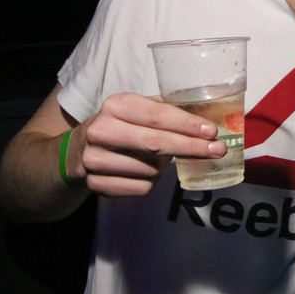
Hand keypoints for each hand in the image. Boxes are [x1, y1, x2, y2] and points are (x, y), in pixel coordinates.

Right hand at [71, 93, 223, 196]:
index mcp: (116, 105)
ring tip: (159, 158)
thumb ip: (168, 109)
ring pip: (151, 169)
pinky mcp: (96, 183)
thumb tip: (210, 113)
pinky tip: (144, 171)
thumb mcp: (138, 108)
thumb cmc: (121, 125)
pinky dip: (152, 182)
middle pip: (156, 143)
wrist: (77, 151)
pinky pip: (141, 188)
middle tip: (217, 150)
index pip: (158, 115)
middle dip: (191, 147)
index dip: (187, 125)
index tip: (211, 132)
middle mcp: (102, 130)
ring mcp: (95, 159)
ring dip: (165, 166)